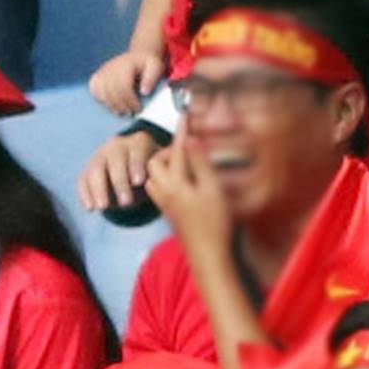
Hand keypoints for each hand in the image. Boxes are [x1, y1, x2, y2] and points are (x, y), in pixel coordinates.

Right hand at [78, 130, 159, 209]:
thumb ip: (166, 168)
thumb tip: (167, 171)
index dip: (136, 165)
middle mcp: (116, 145)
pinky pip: (83, 180)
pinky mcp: (87, 170)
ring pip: (95, 170)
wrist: (136, 174)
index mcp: (138, 142)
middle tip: (126, 202)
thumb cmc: (154, 172)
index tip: (139, 182)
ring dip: (98, 190)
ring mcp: (100, 156)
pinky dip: (85, 194)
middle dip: (119, 181)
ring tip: (103, 208)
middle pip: (114, 159)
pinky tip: (90, 209)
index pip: (137, 150)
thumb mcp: (164, 167)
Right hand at [89, 50, 164, 115]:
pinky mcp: (96, 76)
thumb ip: (151, 79)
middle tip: (130, 113)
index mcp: (125, 64)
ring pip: (102, 93)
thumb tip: (144, 92)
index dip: (130, 101)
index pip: (124, 87)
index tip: (138, 109)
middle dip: (121, 106)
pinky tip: (111, 103)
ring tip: (122, 111)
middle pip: (112, 92)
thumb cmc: (147, 65)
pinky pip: (94, 90)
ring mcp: (102, 71)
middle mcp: (110, 67)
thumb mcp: (156, 67)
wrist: (136, 57)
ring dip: (111, 105)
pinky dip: (101, 99)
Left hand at [145, 131, 231, 253]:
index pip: (176, 150)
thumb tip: (190, 139)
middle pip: (154, 162)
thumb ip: (200, 163)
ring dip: (164, 165)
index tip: (186, 113)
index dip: (182, 131)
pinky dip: (165, 178)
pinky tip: (182, 180)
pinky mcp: (168, 212)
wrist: (208, 255)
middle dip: (167, 151)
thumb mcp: (213, 189)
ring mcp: (164, 203)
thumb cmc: (215, 222)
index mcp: (175, 183)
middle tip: (187, 147)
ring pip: (153, 177)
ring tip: (184, 162)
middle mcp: (164, 191)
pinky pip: (157, 188)